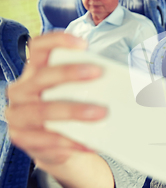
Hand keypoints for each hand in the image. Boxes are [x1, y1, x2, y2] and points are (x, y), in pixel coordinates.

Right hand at [6, 33, 106, 169]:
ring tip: (101, 113)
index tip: (83, 43)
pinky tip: (90, 142)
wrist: (52, 146)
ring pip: (43, 111)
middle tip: (98, 72)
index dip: (58, 41)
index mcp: (34, 72)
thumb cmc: (66, 111)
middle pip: (42, 76)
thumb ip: (87, 85)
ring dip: (73, 111)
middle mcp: (21, 91)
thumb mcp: (71, 94)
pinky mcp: (23, 139)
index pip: (38, 47)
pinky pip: (47, 140)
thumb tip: (123, 82)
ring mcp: (19, 116)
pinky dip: (70, 141)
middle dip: (69, 73)